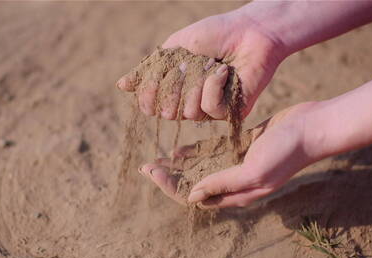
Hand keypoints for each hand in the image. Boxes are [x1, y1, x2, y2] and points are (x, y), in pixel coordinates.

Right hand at [117, 9, 284, 119]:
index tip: (159, 76)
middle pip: (168, 113)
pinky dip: (214, 85)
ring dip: (198, 82)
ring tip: (213, 64)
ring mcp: (209, 109)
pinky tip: (225, 72)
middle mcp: (190, 102)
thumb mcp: (176, 47)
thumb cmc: (215, 35)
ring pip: (188, 112)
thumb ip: (150, 69)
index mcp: (175, 88)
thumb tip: (121, 85)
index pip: (152, 105)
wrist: (251, 31)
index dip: (149, 96)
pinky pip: (210, 109)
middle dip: (176, 85)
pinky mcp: (229, 112)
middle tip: (192, 64)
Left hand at [138, 102, 318, 207]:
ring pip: (201, 169)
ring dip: (179, 168)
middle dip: (169, 178)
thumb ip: (222, 183)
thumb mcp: (253, 171)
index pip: (195, 196)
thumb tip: (190, 196)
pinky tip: (179, 150)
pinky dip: (196, 153)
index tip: (151, 171)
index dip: (170, 186)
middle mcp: (235, 183)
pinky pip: (213, 153)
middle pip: (194, 184)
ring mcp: (238, 165)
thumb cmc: (285, 151)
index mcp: (237, 194)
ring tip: (156, 161)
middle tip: (146, 166)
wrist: (311, 126)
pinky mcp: (241, 147)